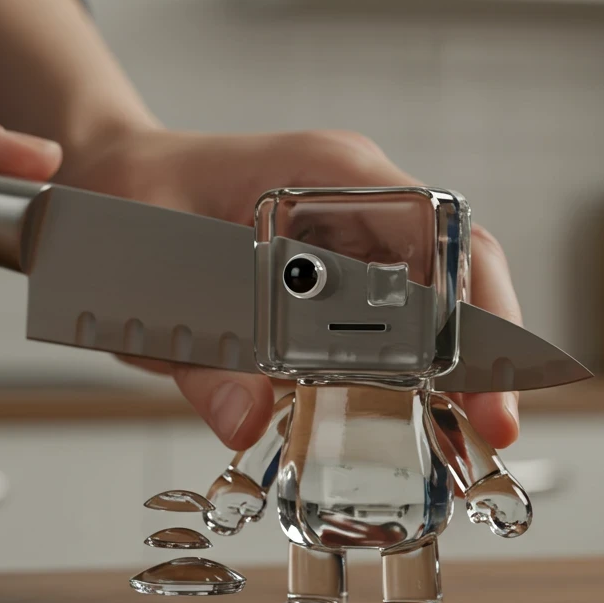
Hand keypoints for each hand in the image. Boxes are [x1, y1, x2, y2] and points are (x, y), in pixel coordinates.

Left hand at [60, 128, 522, 449]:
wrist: (109, 178)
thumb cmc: (130, 203)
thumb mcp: (154, 285)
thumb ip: (198, 355)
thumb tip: (246, 421)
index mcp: (327, 171)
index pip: (439, 229)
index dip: (475, 305)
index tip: (484, 378)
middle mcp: (356, 193)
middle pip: (458, 263)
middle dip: (487, 347)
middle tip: (494, 426)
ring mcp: (352, 226)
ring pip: (436, 290)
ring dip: (456, 360)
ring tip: (470, 431)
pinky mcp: (336, 264)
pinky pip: (393, 308)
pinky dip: (412, 361)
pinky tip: (417, 410)